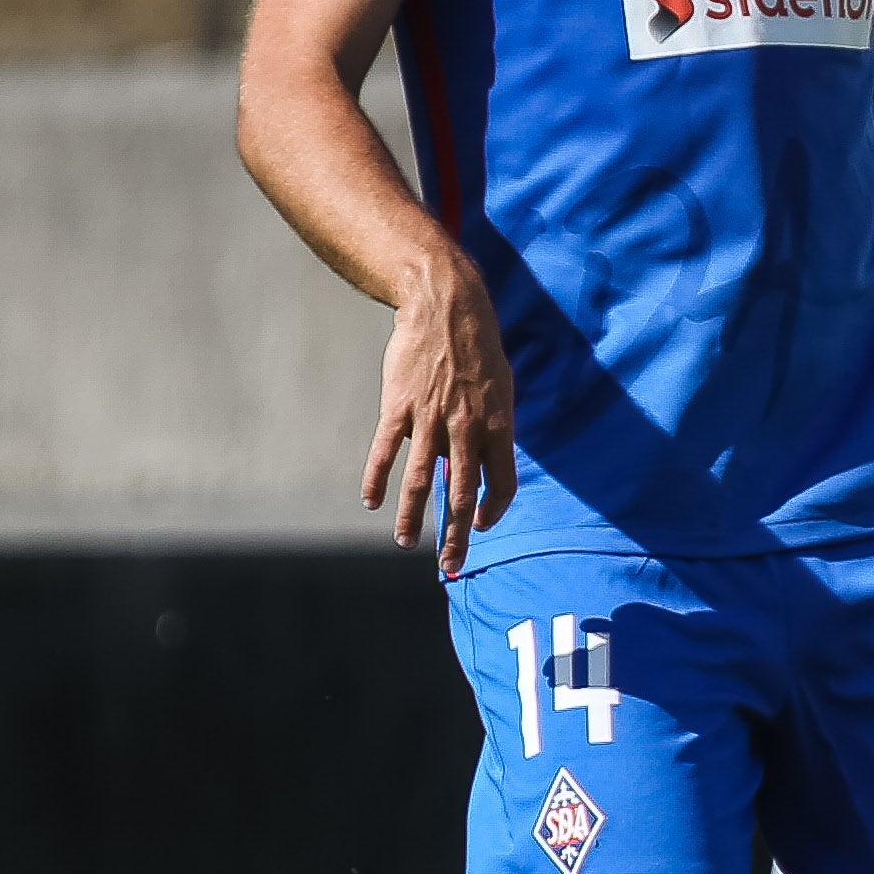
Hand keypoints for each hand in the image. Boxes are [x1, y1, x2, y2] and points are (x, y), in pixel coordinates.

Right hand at [365, 255, 520, 576]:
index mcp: (499, 424)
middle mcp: (468, 428)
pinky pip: (386, 452)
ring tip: (405, 544)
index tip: (479, 525)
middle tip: (449, 564)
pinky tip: (370, 502)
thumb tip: (481, 461)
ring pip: (421, 480)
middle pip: (462, 493)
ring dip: (411, 517)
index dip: (492, 510)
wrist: (446, 308)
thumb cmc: (478, 349)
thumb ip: (493, 427)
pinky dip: (376, 479)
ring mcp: (431, 419)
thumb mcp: (502, 388)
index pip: (502, 483)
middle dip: (456, 535)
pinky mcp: (399, 408)